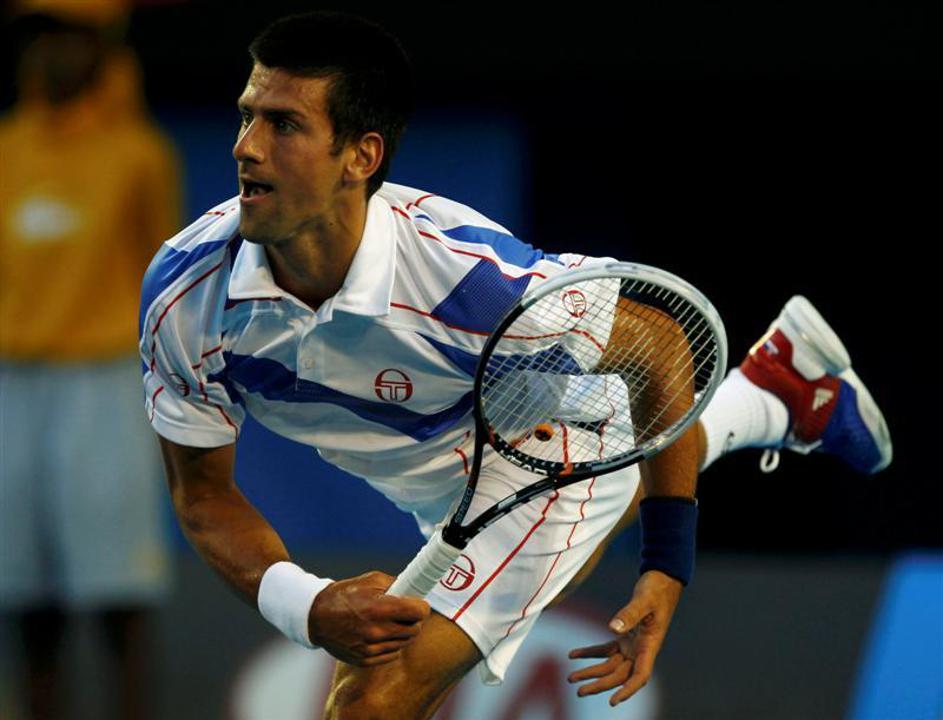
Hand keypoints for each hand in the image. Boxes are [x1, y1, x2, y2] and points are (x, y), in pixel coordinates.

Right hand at [309, 570, 430, 666]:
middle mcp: (377, 631)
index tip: (418, 604)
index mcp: (379, 608)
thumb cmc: (345, 595)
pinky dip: (391, 645)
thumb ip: (396, 584)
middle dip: (413, 620)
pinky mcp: (365, 660)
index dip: (421, 606)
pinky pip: (392, 654)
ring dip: (402, 633)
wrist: (316, 616)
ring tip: (390, 622)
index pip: (419, 612)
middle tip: (405, 613)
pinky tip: (382, 634)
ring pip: (404, 643)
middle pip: (415, 630)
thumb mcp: (371, 580)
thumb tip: (415, 589)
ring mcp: (371, 648)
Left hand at [568, 570, 682, 705]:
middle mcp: (641, 650)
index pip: (640, 676)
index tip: (612, 701)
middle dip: (600, 684)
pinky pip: (606, 650)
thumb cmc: (656, 590)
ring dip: (592, 671)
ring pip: (610, 665)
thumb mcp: (643, 600)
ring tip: (572, 678)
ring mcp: (633, 644)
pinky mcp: (626, 636)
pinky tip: (574, 654)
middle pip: (619, 674)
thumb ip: (629, 614)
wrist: (662, 579)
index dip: (627, 690)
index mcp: (649, 646)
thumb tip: (612, 628)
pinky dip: (590, 653)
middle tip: (579, 690)